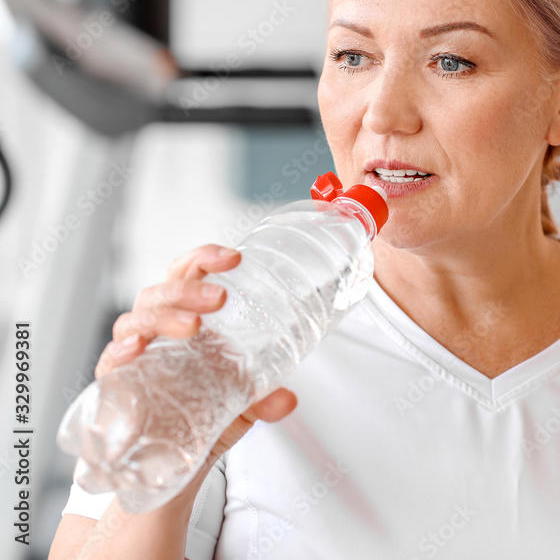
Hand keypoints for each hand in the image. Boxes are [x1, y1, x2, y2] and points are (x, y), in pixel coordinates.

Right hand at [96, 244, 297, 467]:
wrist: (170, 465)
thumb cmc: (202, 418)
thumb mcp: (240, 408)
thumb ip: (263, 400)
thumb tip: (286, 399)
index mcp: (187, 320)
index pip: (189, 274)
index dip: (205, 258)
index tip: (234, 257)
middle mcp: (158, 331)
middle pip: (163, 292)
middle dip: (188, 288)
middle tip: (219, 297)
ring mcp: (135, 356)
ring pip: (137, 319)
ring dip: (163, 316)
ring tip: (192, 325)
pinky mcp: (114, 385)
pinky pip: (109, 361)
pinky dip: (119, 351)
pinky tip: (135, 349)